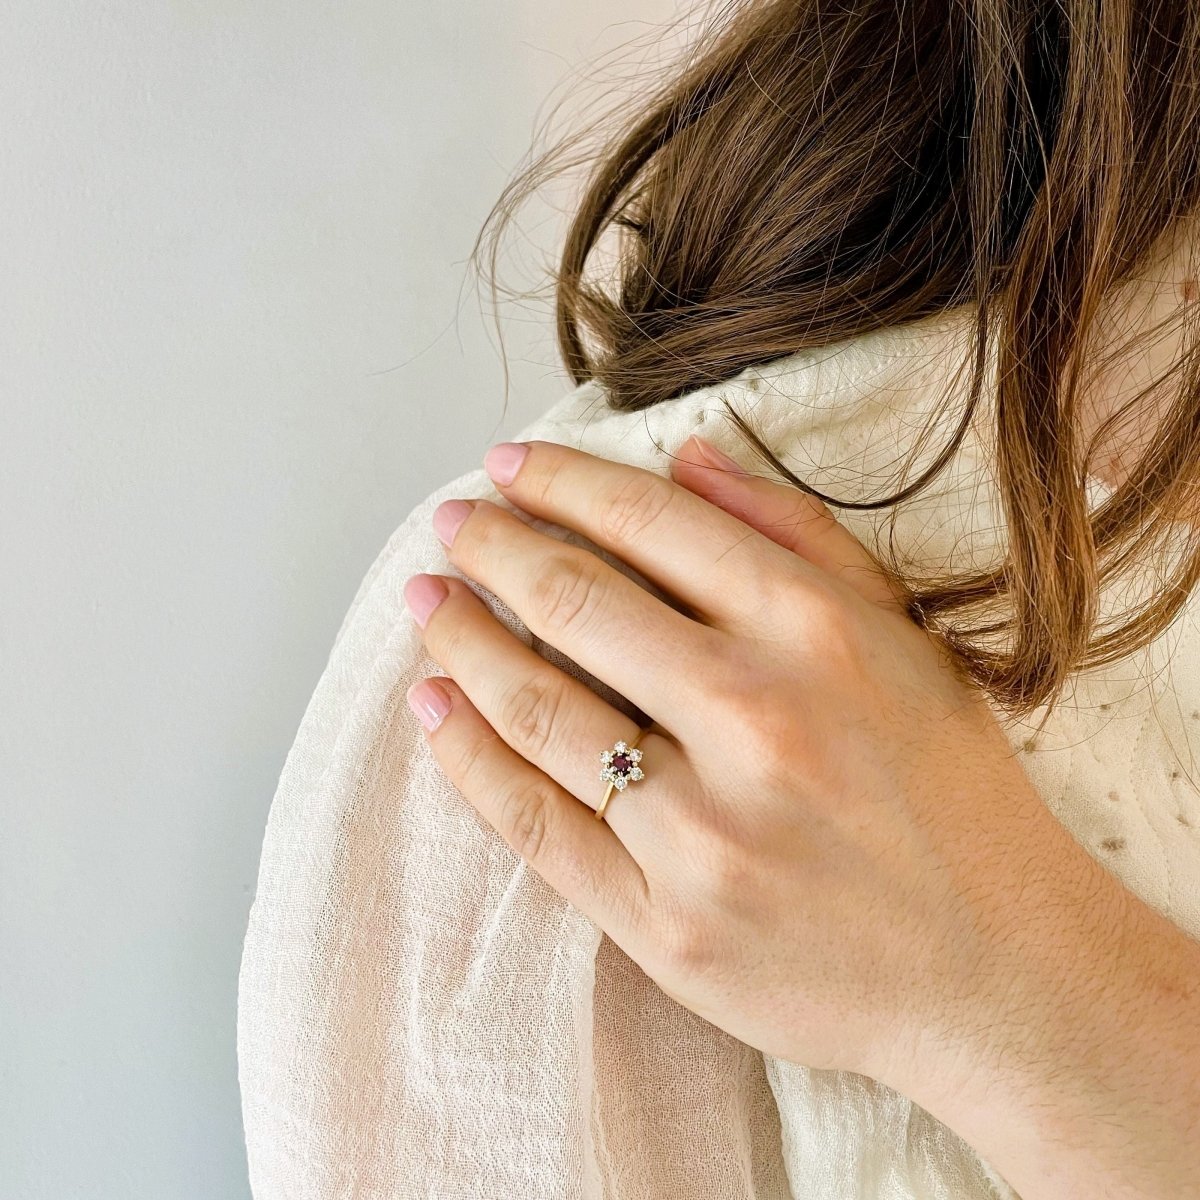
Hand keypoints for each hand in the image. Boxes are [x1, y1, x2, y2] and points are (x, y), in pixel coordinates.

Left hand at [401, 434, 1109, 1083]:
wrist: (993, 967)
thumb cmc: (948, 790)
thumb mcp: (902, 638)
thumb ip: (797, 536)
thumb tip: (688, 457)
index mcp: (817, 635)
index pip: (653, 525)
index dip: (564, 484)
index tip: (509, 466)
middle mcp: (756, 720)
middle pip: (577, 604)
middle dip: (495, 548)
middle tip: (451, 525)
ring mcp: (704, 831)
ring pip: (538, 709)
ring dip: (462, 642)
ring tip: (429, 603)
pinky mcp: (665, 924)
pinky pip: (536, 824)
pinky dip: (467, 757)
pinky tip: (432, 707)